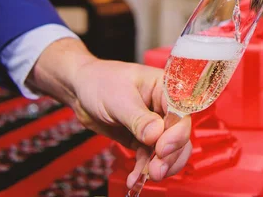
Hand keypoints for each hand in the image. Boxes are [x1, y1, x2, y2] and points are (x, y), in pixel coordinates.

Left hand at [27, 38, 191, 187]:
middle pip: (179, 135)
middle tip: (156, 170)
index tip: (163, 149)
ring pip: (169, 150)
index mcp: (166, 90)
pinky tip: (134, 179)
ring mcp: (156, 125)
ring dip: (160, 166)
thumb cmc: (101, 83)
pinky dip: (143, 169)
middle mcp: (165, 108)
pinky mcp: (143, 139)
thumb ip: (139, 118)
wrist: (81, 90)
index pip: (181, 113)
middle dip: (170, 155)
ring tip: (147, 177)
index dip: (177, 133)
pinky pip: (150, 157)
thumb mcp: (119, 99)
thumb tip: (156, 135)